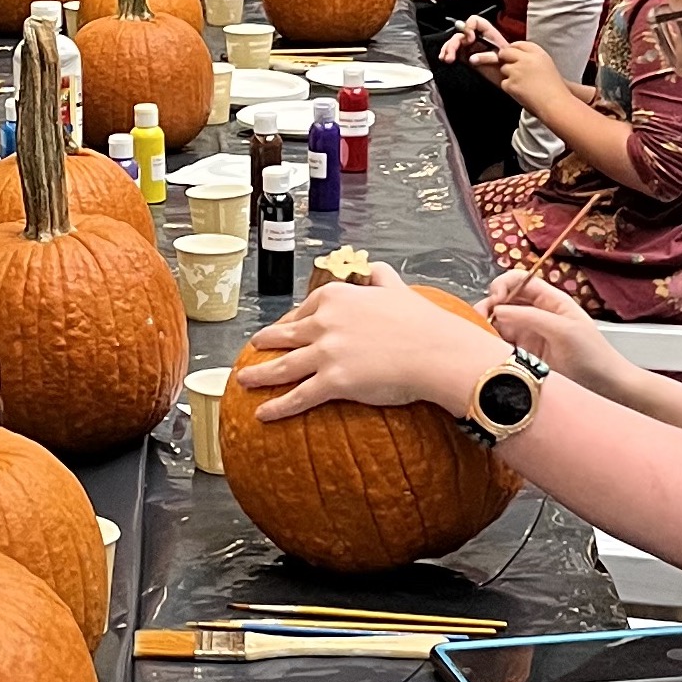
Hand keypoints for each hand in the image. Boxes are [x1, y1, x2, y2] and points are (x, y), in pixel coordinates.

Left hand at [238, 262, 510, 420]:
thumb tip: (375, 268)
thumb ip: (381, 277)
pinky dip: (277, 407)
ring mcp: (326, 352)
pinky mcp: (333, 381)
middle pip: (286, 334)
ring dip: (259, 375)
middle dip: (266, 342)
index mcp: (337, 297)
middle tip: (255, 347)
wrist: (437, 353)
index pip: (305, 308)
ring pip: (283, 366)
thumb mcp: (397, 288)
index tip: (286, 326)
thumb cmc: (423, 323)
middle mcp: (325, 322)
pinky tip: (263, 414)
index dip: (292, 320)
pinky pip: (298, 397)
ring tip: (244, 380)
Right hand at [438, 14, 510, 85]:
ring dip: (448, 49)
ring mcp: (469, 46)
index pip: (475, 21)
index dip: (469, 26)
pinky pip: (453, 51)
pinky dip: (447, 53)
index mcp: (488, 33)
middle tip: (452, 55)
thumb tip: (470, 59)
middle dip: (454, 42)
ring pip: (454, 42)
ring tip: (447, 59)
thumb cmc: (509, 64)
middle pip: (461, 33)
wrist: (508, 77)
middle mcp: (476, 37)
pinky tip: (444, 58)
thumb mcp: (501, 59)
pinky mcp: (464, 56)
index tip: (470, 39)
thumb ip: (487, 56)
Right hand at [479, 270, 634, 399]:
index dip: (503, 284)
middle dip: (489, 305)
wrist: (605, 387)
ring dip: (486, 325)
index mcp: (549, 301)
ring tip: (480, 335)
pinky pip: (500, 344)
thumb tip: (498, 309)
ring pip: (498, 322)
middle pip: (503, 300)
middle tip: (480, 319)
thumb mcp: (564, 330)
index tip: (495, 298)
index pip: (519, 281)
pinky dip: (489, 344)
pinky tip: (485, 348)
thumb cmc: (593, 355)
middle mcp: (536, 314)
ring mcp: (528, 334)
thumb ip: (531, 317)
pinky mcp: (522, 355)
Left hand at [485, 37, 568, 113]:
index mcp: (538, 53)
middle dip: (504, 58)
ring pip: (504, 68)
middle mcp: (526, 59)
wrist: (555, 102)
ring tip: (522, 84)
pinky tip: (521, 92)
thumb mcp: (546, 65)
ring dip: (509, 75)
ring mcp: (517, 71)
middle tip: (510, 67)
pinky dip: (510, 88)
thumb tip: (515, 56)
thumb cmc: (554, 87)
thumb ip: (532, 58)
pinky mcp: (511, 83)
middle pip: (506, 52)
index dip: (513, 49)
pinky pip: (504, 83)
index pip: (519, 44)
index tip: (512, 54)